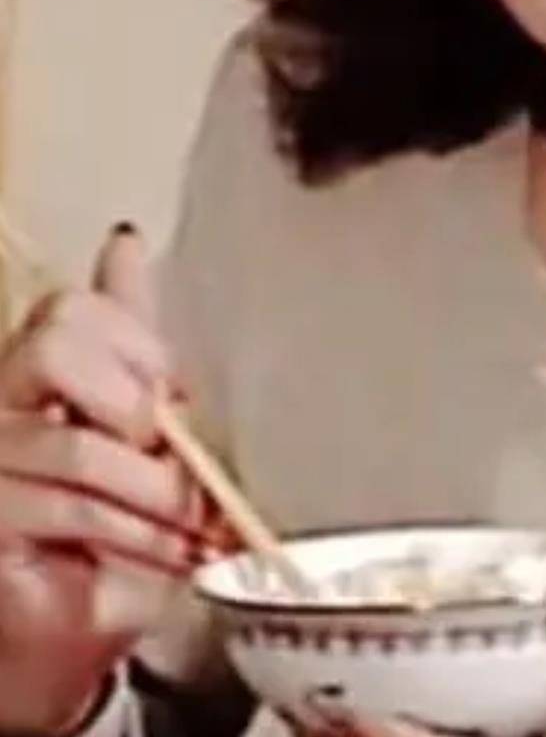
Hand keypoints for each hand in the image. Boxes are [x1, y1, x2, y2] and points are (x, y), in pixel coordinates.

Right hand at [0, 225, 223, 733]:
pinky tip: (173, 554)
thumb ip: (129, 338)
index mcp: (30, 367)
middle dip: (133, 397)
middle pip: (52, 344)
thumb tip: (123, 240)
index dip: (136, 346)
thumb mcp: (130, 418)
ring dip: (159, 492)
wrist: (66, 624)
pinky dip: (141, 535)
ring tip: (197, 523)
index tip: (174, 394)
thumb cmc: (103, 518)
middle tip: (170, 445)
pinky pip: (74, 511)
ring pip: (82, 448)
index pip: (68, 309)